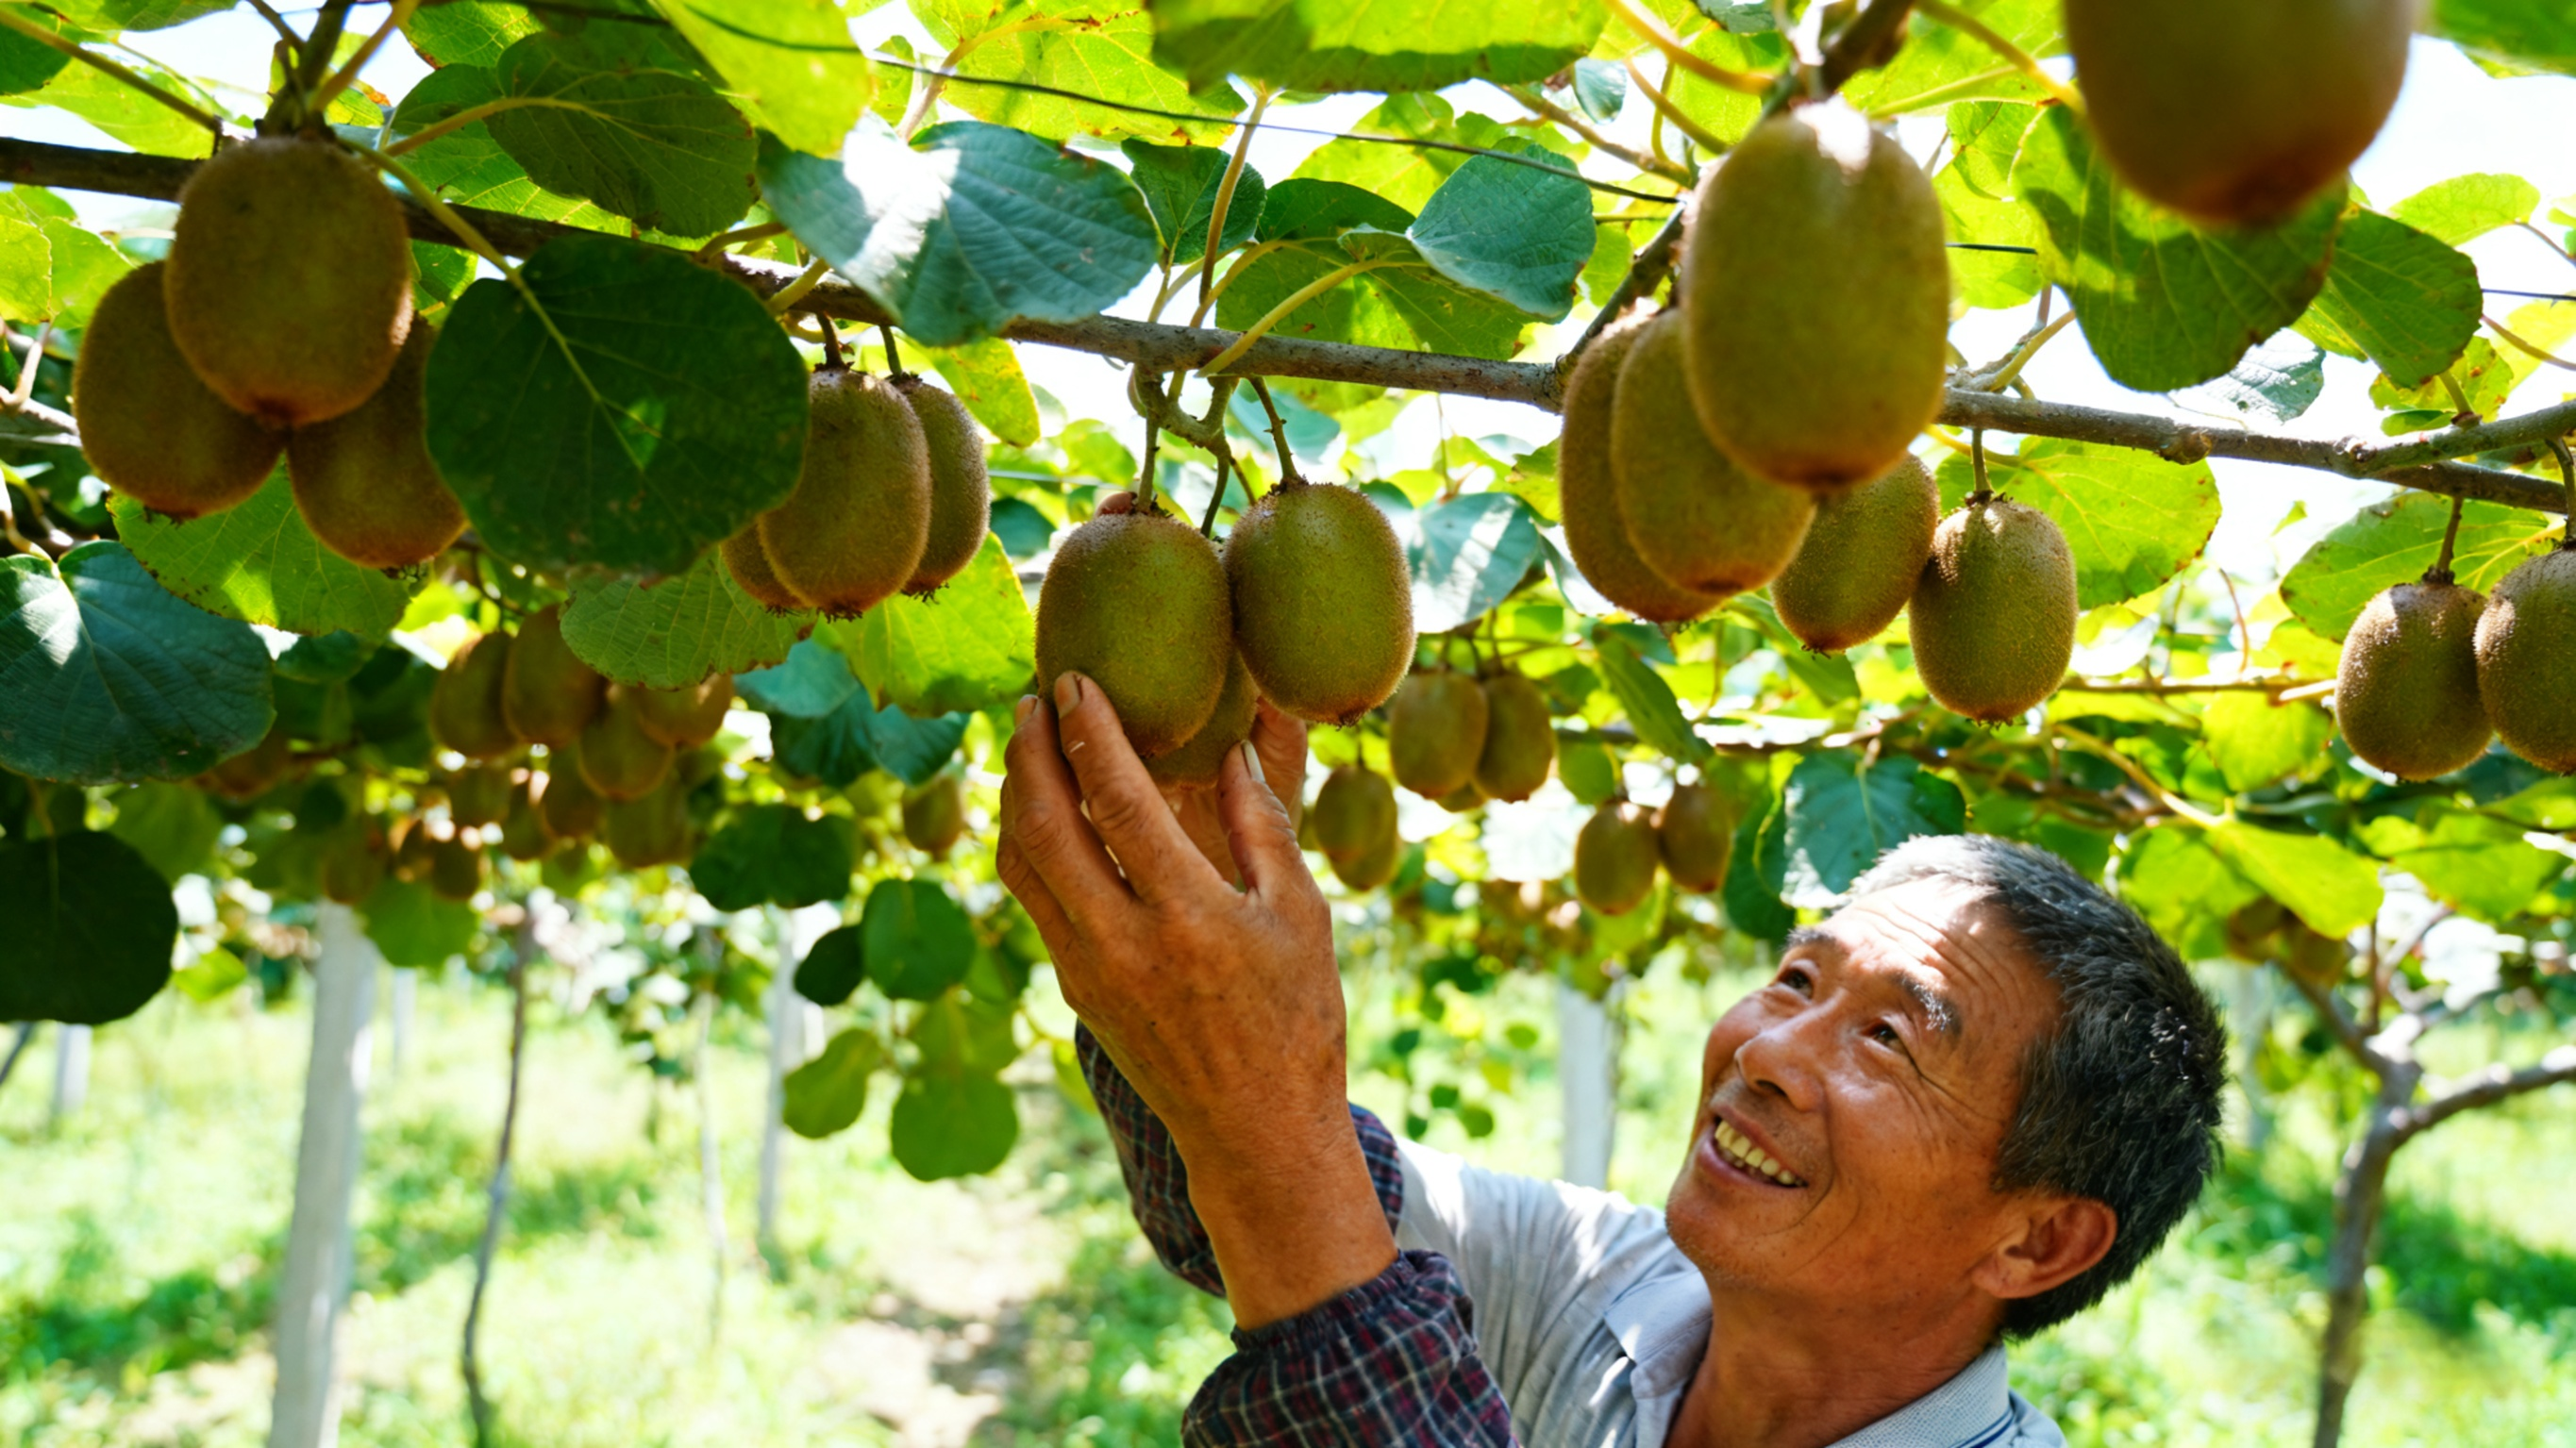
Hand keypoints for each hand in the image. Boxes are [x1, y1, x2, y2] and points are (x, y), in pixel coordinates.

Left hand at [996, 672, 1393, 1327]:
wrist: (1254, 1131)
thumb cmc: (1296, 1020)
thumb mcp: (1302, 916)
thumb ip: (1262, 826)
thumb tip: (1235, 746)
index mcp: (1189, 916)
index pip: (1119, 799)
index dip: (1090, 730)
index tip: (1074, 681)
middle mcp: (1122, 942)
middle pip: (1044, 824)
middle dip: (1029, 751)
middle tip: (1031, 698)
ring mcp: (1087, 971)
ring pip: (1020, 863)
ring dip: (1013, 795)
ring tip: (1023, 742)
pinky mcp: (1074, 990)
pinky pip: (1032, 899)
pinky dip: (1025, 843)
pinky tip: (1038, 812)